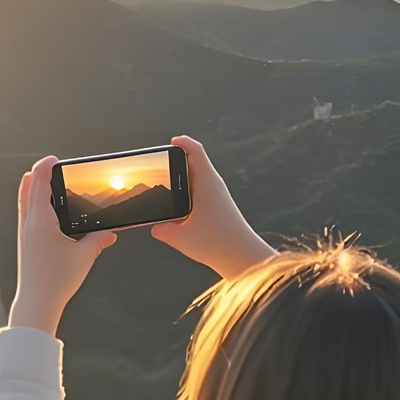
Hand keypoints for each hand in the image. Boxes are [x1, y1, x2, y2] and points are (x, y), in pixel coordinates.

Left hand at [8, 156, 115, 334]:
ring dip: (32, 188)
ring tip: (45, 183)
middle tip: (50, 167)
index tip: (54, 159)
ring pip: (23, 201)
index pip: (39, 183)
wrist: (37, 302)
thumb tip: (111, 233)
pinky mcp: (25, 243)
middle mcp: (28, 224)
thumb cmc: (56, 281)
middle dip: (38, 174)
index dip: (46, 167)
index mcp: (41, 220)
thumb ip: (99, 240)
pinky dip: (32, 203)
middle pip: (27, 188)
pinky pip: (25, 214)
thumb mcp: (84, 256)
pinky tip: (44, 211)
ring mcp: (24, 233)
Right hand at [151, 135, 275, 277]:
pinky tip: (178, 207)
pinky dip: (188, 193)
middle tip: (159, 168)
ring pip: (198, 179)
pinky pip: (201, 192)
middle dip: (177, 162)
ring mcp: (218, 196)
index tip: (171, 142)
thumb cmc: (217, 245)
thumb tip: (156, 226)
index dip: (183, 142)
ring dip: (183, 179)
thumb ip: (162, 230)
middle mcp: (214, 185)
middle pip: (194, 163)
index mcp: (206, 182)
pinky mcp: (219, 207)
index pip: (195, 151)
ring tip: (165, 188)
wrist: (244, 257)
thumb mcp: (181, 238)